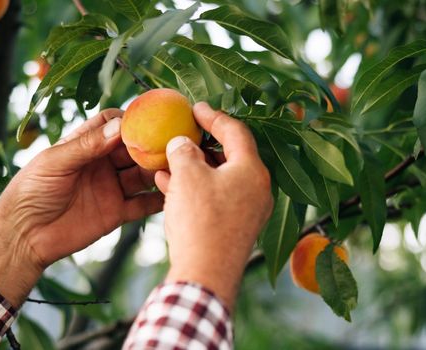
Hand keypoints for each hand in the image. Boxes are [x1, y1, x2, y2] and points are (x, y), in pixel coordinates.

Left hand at [0, 109, 163, 306]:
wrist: (24, 236)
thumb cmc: (31, 191)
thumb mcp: (55, 162)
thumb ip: (87, 145)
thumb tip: (119, 127)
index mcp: (85, 145)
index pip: (112, 124)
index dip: (130, 120)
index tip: (149, 118)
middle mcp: (102, 164)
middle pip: (134, 149)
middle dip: (151, 145)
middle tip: (171, 143)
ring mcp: (111, 188)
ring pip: (142, 175)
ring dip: (157, 171)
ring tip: (176, 167)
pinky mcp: (116, 212)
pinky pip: (142, 204)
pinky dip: (157, 200)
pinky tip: (172, 195)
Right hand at [155, 102, 272, 309]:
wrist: (206, 275)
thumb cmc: (200, 220)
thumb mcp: (187, 176)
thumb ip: (183, 151)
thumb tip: (181, 143)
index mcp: (252, 170)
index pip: (236, 132)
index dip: (213, 117)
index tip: (195, 108)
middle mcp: (257, 189)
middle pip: (230, 155)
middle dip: (202, 144)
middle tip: (183, 134)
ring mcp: (249, 210)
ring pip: (220, 178)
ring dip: (194, 167)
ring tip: (169, 160)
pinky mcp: (236, 227)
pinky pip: (216, 198)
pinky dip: (196, 188)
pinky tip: (168, 184)